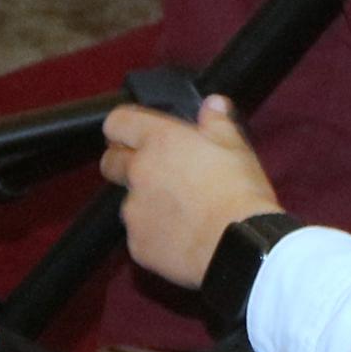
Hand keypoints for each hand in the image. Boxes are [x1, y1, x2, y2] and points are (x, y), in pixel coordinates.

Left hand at [99, 94, 279, 288]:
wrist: (239, 247)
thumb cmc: (239, 193)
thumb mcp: (235, 147)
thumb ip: (217, 121)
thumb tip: (212, 105)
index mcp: (160, 142)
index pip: (117, 122)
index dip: (123, 126)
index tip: (133, 132)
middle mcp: (139, 173)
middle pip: (111, 162)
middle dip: (124, 162)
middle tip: (155, 169)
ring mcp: (134, 212)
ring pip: (128, 200)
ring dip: (145, 201)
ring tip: (179, 209)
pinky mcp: (137, 245)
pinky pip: (139, 234)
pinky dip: (154, 233)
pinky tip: (181, 234)